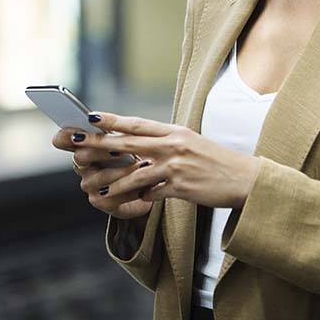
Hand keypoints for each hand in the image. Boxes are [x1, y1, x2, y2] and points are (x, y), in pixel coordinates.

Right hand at [51, 126, 155, 219]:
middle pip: (80, 156)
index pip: (62, 139)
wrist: (149, 187)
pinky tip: (145, 185)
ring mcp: (90, 184)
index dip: (66, 135)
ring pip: (100, 178)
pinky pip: (112, 196)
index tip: (79, 132)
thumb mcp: (127, 139)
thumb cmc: (135, 157)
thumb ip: (114, 131)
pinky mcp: (100, 201)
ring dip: (122, 171)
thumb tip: (103, 119)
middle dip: (100, 151)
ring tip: (144, 165)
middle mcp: (82, 166)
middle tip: (118, 149)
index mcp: (83, 146)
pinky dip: (131, 190)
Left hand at [71, 112, 264, 208]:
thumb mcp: (190, 142)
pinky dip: (138, 199)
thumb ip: (164, 141)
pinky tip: (128, 202)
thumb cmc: (215, 161)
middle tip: (75, 144)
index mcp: (174, 131)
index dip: (112, 120)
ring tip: (94, 186)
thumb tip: (137, 143)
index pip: (137, 123)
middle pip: (128, 143)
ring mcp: (176, 167)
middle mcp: (173, 145)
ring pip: (135, 173)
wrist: (244, 179)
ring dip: (113, 181)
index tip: (90, 117)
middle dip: (98, 144)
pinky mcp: (181, 188)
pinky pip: (152, 194)